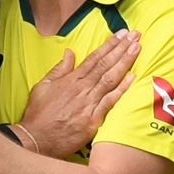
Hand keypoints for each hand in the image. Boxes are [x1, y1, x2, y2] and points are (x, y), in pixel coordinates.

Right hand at [18, 30, 138, 158]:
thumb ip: (59, 69)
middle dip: (122, 48)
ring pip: (110, 78)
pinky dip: (122, 89)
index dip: (109, 45)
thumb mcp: (43, 86)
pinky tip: (133, 77)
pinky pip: (110, 101)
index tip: (121, 34)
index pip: (94, 58)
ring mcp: (88, 103)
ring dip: (125, 62)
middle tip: (135, 35)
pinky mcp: (93, 119)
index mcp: (71, 79)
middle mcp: (82, 88)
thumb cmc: (38, 114)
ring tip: (137, 48)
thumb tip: (69, 52)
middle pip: (105, 64)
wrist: (36, 139)